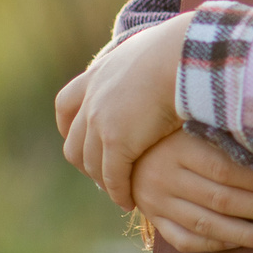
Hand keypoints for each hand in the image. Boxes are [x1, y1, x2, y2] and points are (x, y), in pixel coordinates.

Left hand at [58, 12, 196, 207]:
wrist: (185, 54)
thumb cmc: (182, 50)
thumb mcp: (151, 51)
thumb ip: (144, 63)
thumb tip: (160, 63)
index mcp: (98, 74)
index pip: (66, 105)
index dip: (71, 128)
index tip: (83, 142)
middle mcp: (92, 98)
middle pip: (74, 142)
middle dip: (86, 163)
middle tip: (104, 177)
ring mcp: (100, 120)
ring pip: (91, 164)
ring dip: (104, 183)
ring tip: (120, 194)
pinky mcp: (116, 141)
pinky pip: (113, 177)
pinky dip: (119, 192)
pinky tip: (130, 201)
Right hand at [133, 130, 252, 252]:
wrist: (128, 148)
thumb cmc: (175, 131)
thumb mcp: (195, 125)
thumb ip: (227, 138)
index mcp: (178, 148)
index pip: (224, 169)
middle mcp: (164, 177)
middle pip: (220, 199)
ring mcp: (156, 202)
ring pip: (206, 224)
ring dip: (244, 235)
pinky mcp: (154, 220)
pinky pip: (186, 241)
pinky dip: (216, 244)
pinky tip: (241, 244)